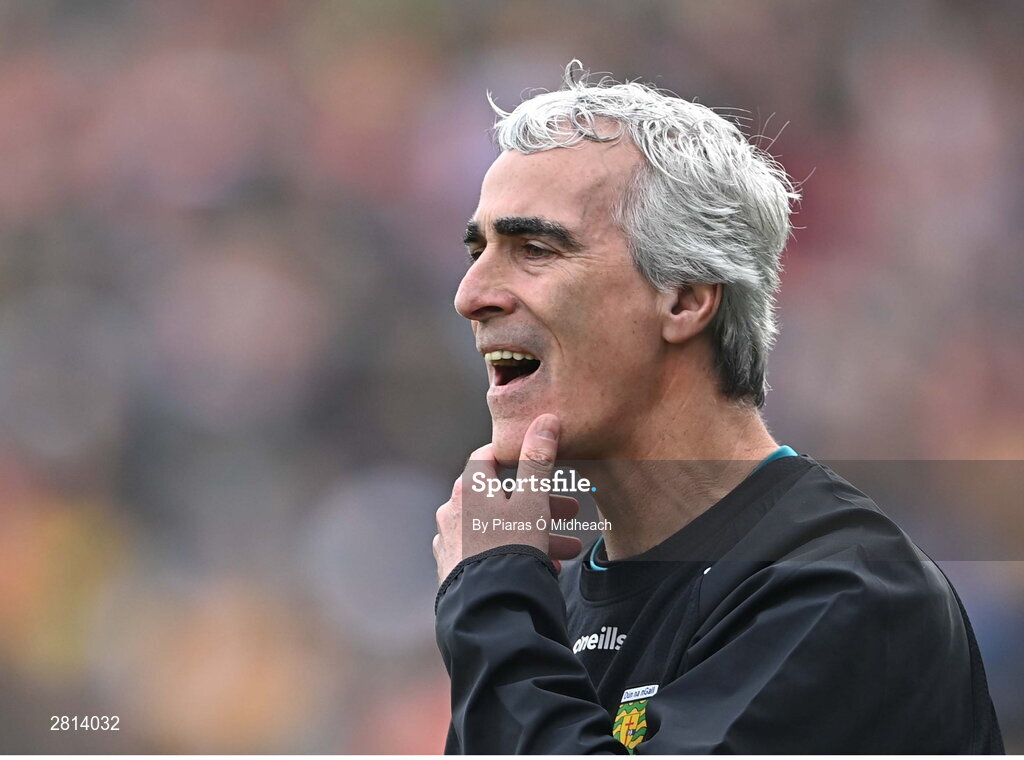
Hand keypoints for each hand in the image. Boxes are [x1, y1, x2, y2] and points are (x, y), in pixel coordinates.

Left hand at [433, 414, 583, 583]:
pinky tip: (544, 568)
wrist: (488, 609)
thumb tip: (545, 420)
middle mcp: (453, 512)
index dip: (515, 456)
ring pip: (499, 528)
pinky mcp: (454, 570)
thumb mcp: (532, 501)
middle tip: (573, 514)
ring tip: (569, 551)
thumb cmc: (511, 548)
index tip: (538, 461)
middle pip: (501, 498)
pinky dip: (515, 554)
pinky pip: (489, 554)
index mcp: (468, 489)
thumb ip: (538, 460)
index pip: (487, 457)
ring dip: (536, 533)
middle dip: (541, 505)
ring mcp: (451, 543)